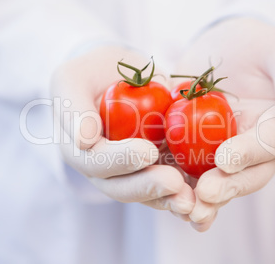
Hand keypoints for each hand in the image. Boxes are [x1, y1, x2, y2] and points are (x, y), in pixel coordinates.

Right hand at [51, 46, 194, 214]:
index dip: (120, 161)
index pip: (96, 162)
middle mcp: (103, 168)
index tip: (148, 152)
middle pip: (122, 187)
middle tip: (176, 184)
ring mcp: (127, 171)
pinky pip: (165, 184)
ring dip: (168, 199)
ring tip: (192, 201)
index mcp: (79, 150)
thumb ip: (74, 107)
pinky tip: (201, 193)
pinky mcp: (151, 167)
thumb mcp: (73, 78)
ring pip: (145, 193)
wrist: (117, 75)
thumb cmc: (92, 73)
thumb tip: (84, 140)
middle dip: (149, 188)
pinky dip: (183, 190)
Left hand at [174, 18, 274, 230]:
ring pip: (214, 181)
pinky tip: (160, 195)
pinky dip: (175, 183)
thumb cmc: (259, 46)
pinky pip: (184, 167)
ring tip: (183, 210)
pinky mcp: (191, 147)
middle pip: (242, 175)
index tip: (225, 160)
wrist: (223, 46)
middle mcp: (249, 148)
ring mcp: (220, 151)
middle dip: (225, 187)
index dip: (247, 155)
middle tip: (204, 194)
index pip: (266, 147)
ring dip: (200, 199)